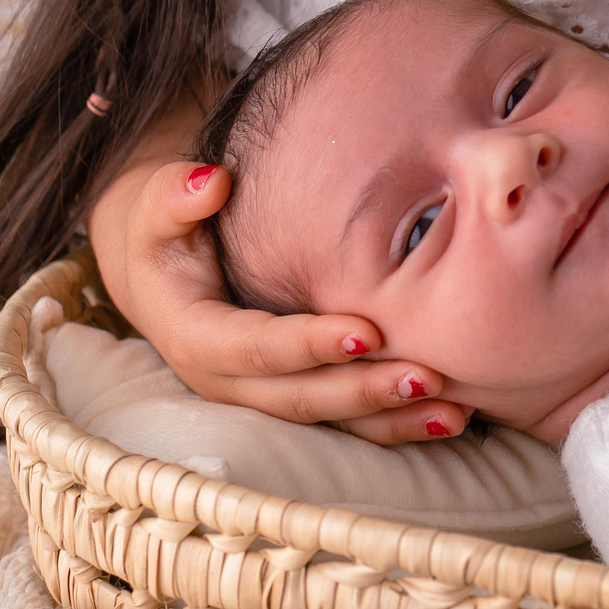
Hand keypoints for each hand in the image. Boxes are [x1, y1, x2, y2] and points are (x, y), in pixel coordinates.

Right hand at [90, 159, 455, 439]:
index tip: (367, 331)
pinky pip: (349, 426)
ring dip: (392, 420)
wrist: (166, 276)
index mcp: (196, 339)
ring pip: (332, 421)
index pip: (254, 348)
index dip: (308, 344)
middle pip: (302, 397)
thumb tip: (210, 182)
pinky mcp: (297, 402)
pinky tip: (451, 418)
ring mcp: (265, 400)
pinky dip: (397, 426)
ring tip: (454, 410)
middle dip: (364, 390)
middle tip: (426, 375)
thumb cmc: (168, 234)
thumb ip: (173, 196)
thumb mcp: (155, 211)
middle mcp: (230, 383)